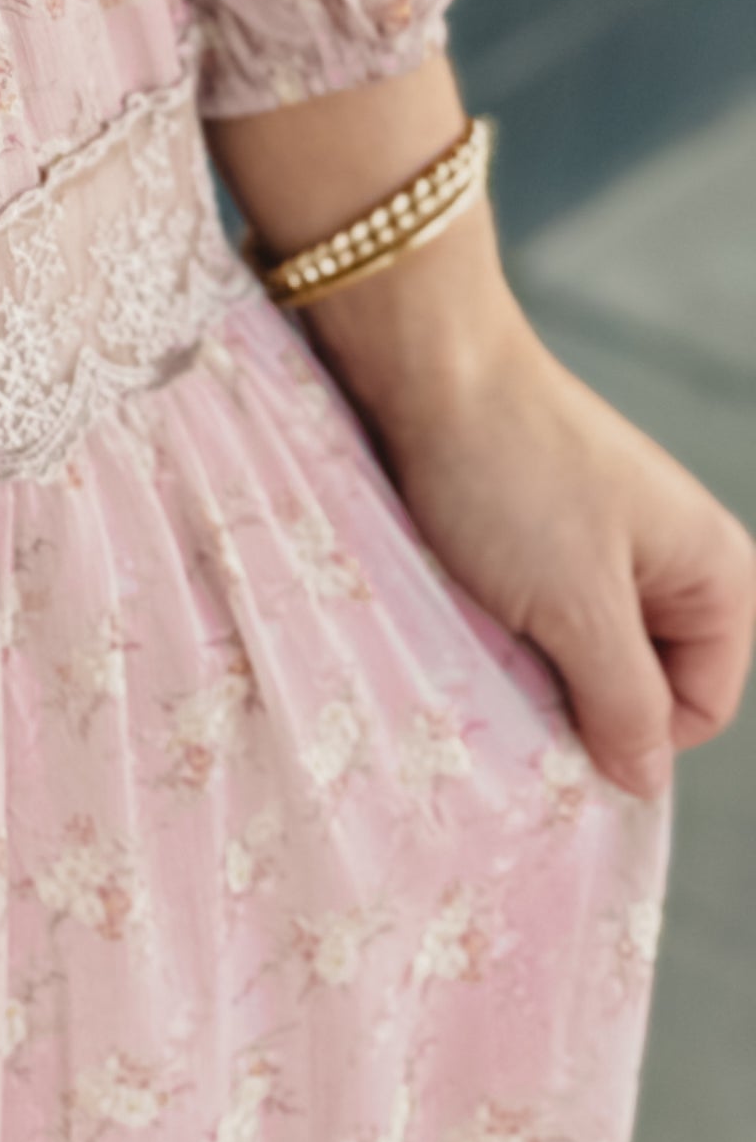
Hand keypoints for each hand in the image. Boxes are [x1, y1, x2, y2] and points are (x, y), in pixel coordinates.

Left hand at [213, 61, 754, 802]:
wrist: (425, 360)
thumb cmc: (510, 477)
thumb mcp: (578, 608)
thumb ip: (623, 702)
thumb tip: (643, 782)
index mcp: (716, 572)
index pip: (697, 709)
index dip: (630, 730)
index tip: (554, 710)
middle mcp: (670, 554)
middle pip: (638, 679)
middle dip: (576, 692)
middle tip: (511, 667)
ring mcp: (601, 536)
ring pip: (576, 644)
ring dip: (529, 655)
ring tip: (479, 625)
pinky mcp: (537, 523)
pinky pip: (534, 603)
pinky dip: (500, 616)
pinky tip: (460, 600)